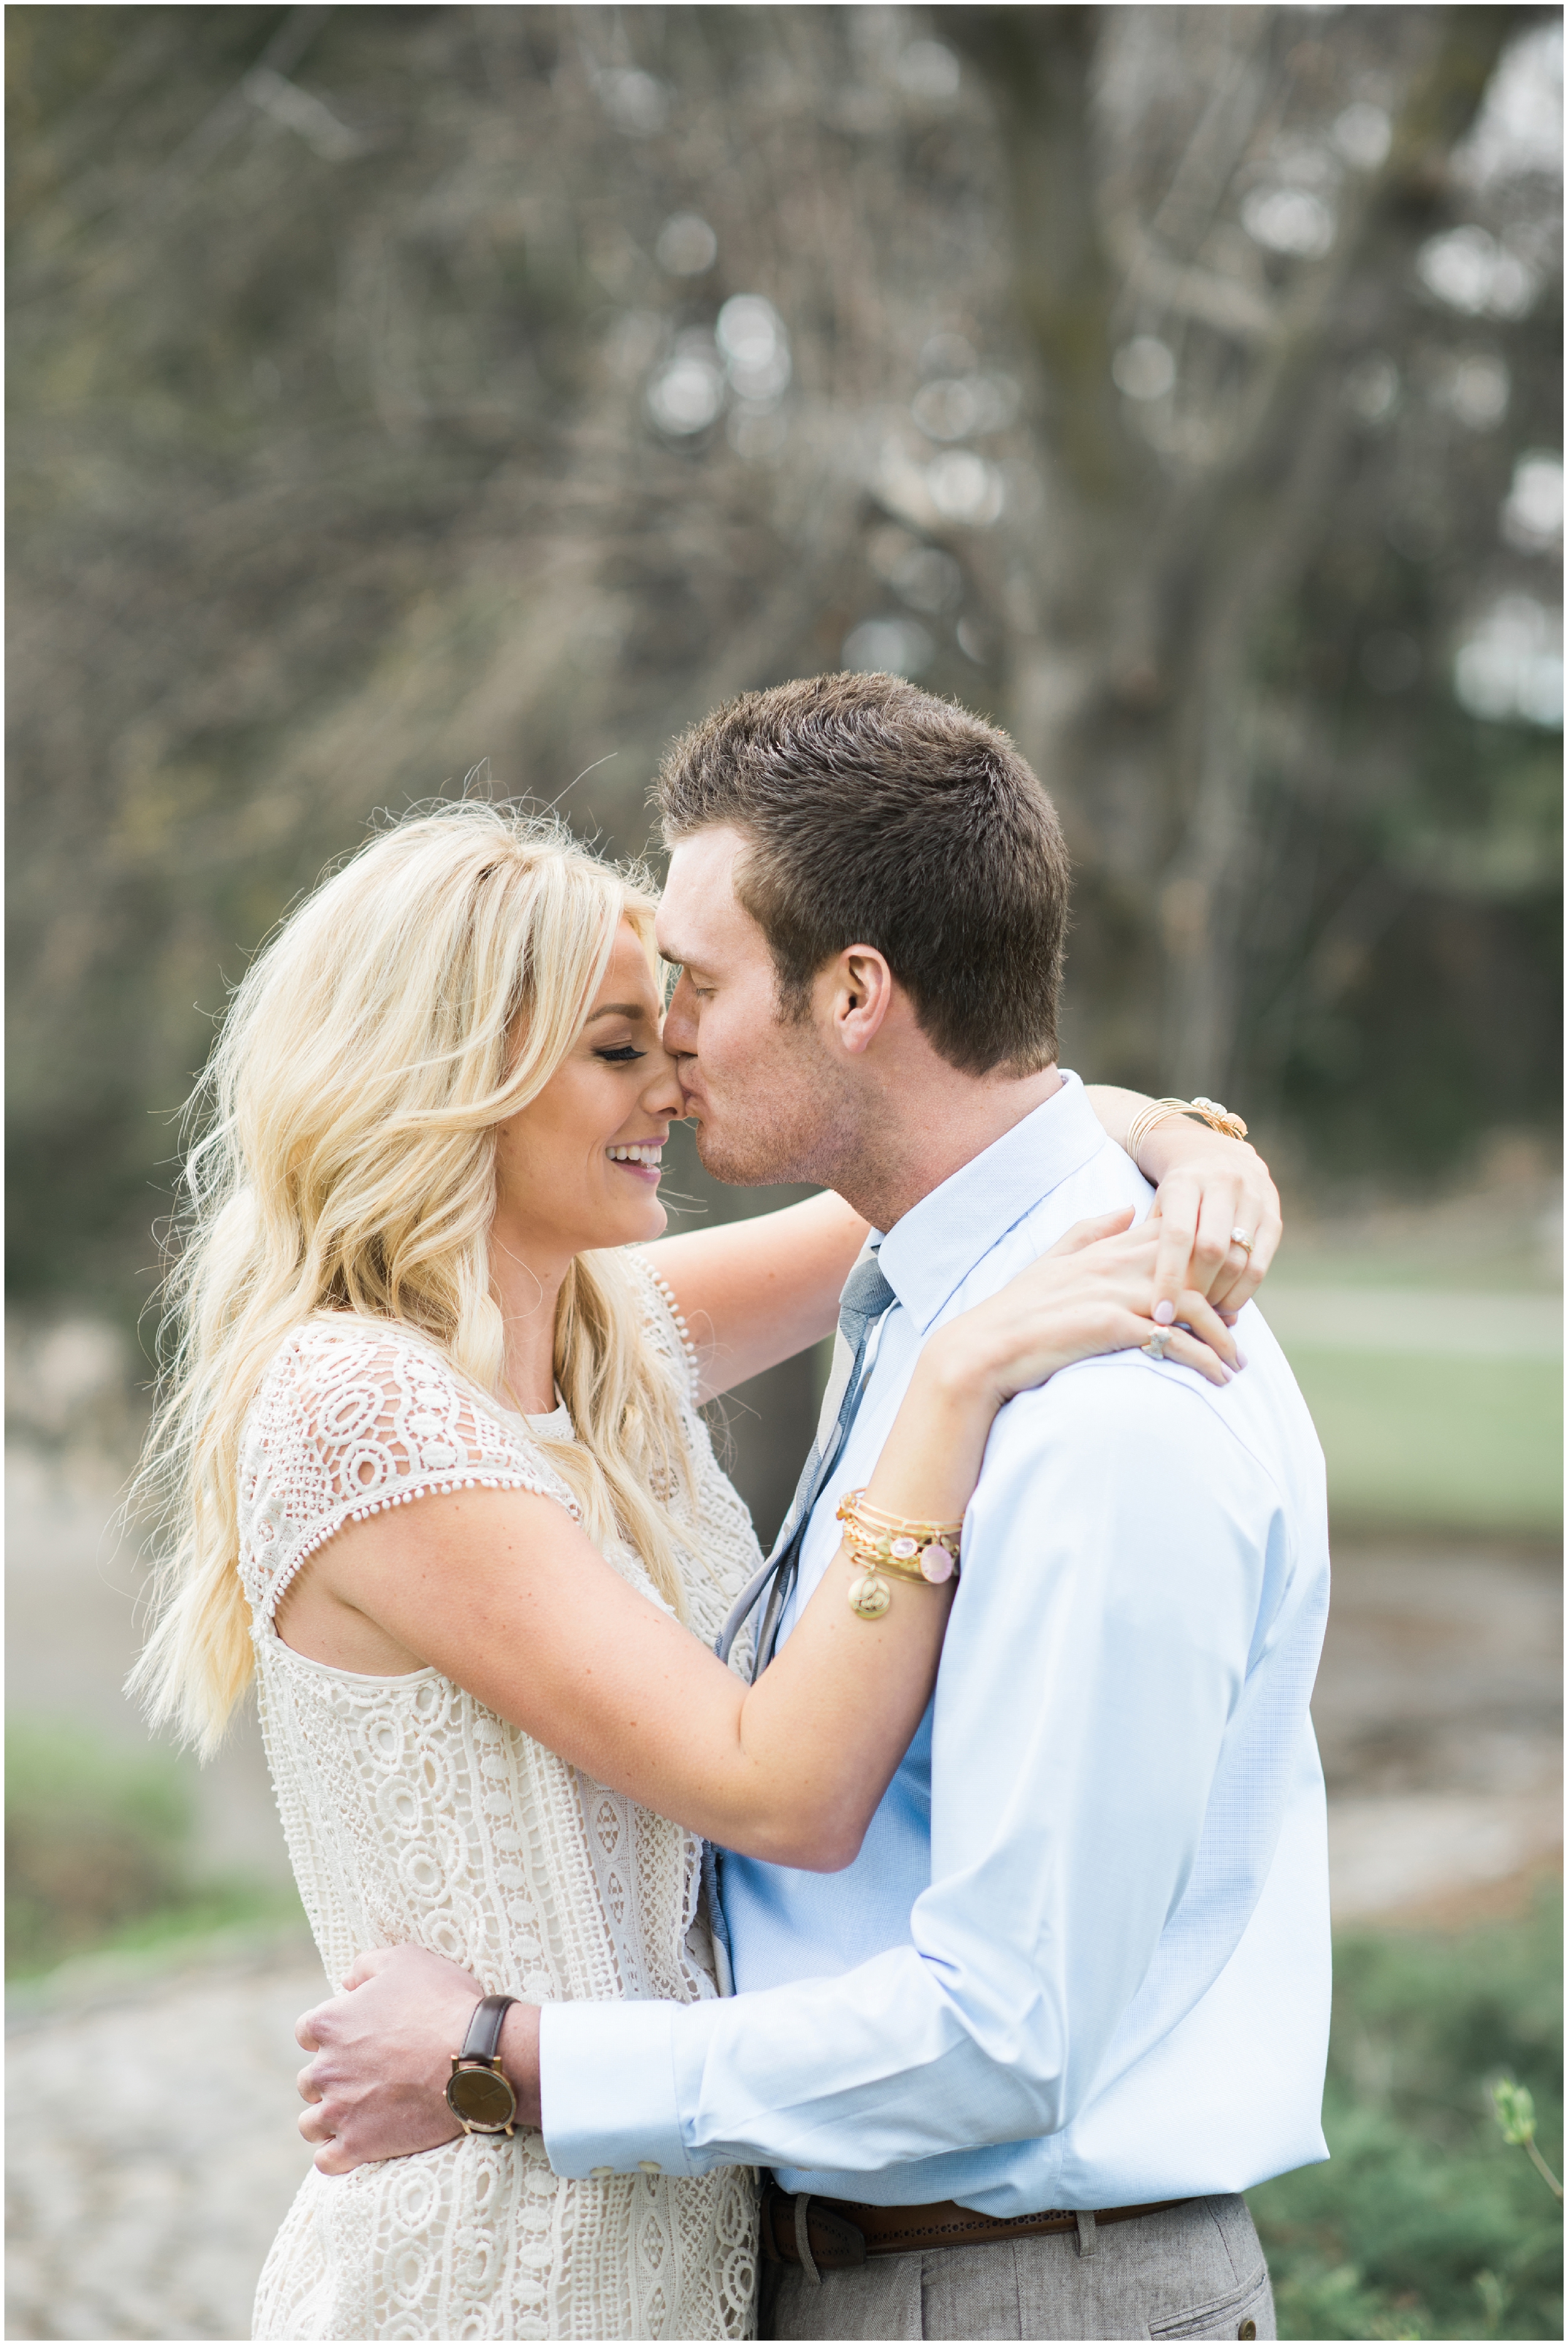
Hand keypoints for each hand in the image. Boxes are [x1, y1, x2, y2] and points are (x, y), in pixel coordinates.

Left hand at [294, 1944, 539, 2173]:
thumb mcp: (405, 1960)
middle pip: (309, 2079)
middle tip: (365, 2076)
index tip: (355, 2037)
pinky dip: (336, 2155)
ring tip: (355, 2114)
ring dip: (327, 2119)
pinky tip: (354, 2146)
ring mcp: (340, 2111)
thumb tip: (346, 1982)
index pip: (307, 2031)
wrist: (473, 2058)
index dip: (331, 2033)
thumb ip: (366, 1965)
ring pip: (311, 2123)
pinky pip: (327, 2161)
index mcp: (330, 2024)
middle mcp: (326, 2069)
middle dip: (331, 2078)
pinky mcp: (359, 2145)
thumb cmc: (442, 2003)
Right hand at [929, 1209, 1240, 1406]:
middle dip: (1226, 1299)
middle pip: (1194, 1270)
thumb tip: (1129, 1206)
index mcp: (1105, 1249)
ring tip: (1235, 1365)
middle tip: (1237, 1330)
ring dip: (1223, 1338)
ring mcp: (1115, 1295)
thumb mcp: (1053, 1259)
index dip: (1205, 1260)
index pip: (1172, 1239)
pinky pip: (1172, 1341)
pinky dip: (1203, 1361)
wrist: (984, 1349)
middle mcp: (1115, 1266)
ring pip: (1192, 1306)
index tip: (1220, 1291)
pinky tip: (1217, 1379)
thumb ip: (1092, 1230)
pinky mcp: (1111, 1328)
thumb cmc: (1017, 1310)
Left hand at [1137, 1127, 1281, 1322]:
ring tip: (1203, 1315)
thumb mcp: (1156, 1204)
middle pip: (1212, 1250)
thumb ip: (1147, 1240)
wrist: (1217, 1153)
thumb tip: (1139, 1292)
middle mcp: (1223, 1184)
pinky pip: (1261, 1264)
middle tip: (1183, 1315)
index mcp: (1185, 1181)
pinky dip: (1244, 1291)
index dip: (1169, 1277)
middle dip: (1197, 1289)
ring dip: (1221, 1295)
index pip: (1177, 1235)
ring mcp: (1253, 1199)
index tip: (1160, 1313)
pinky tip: (1227, 1305)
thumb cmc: (1177, 1192)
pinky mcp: (1273, 1216)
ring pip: (1239, 1260)